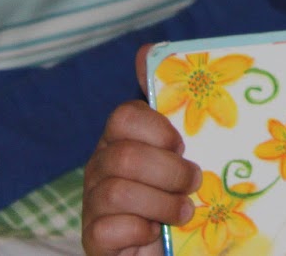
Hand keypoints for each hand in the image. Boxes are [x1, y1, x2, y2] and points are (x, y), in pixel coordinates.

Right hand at [81, 46, 200, 255]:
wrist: (166, 246)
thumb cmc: (179, 191)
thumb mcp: (184, 147)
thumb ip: (175, 103)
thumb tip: (147, 49)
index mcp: (122, 139)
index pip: (124, 116)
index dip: (157, 129)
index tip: (182, 145)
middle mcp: (100, 167)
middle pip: (124, 156)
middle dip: (169, 171)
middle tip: (192, 182)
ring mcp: (93, 203)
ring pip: (117, 190)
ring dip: (162, 203)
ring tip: (183, 211)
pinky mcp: (93, 238)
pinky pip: (109, 228)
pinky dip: (140, 231)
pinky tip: (153, 234)